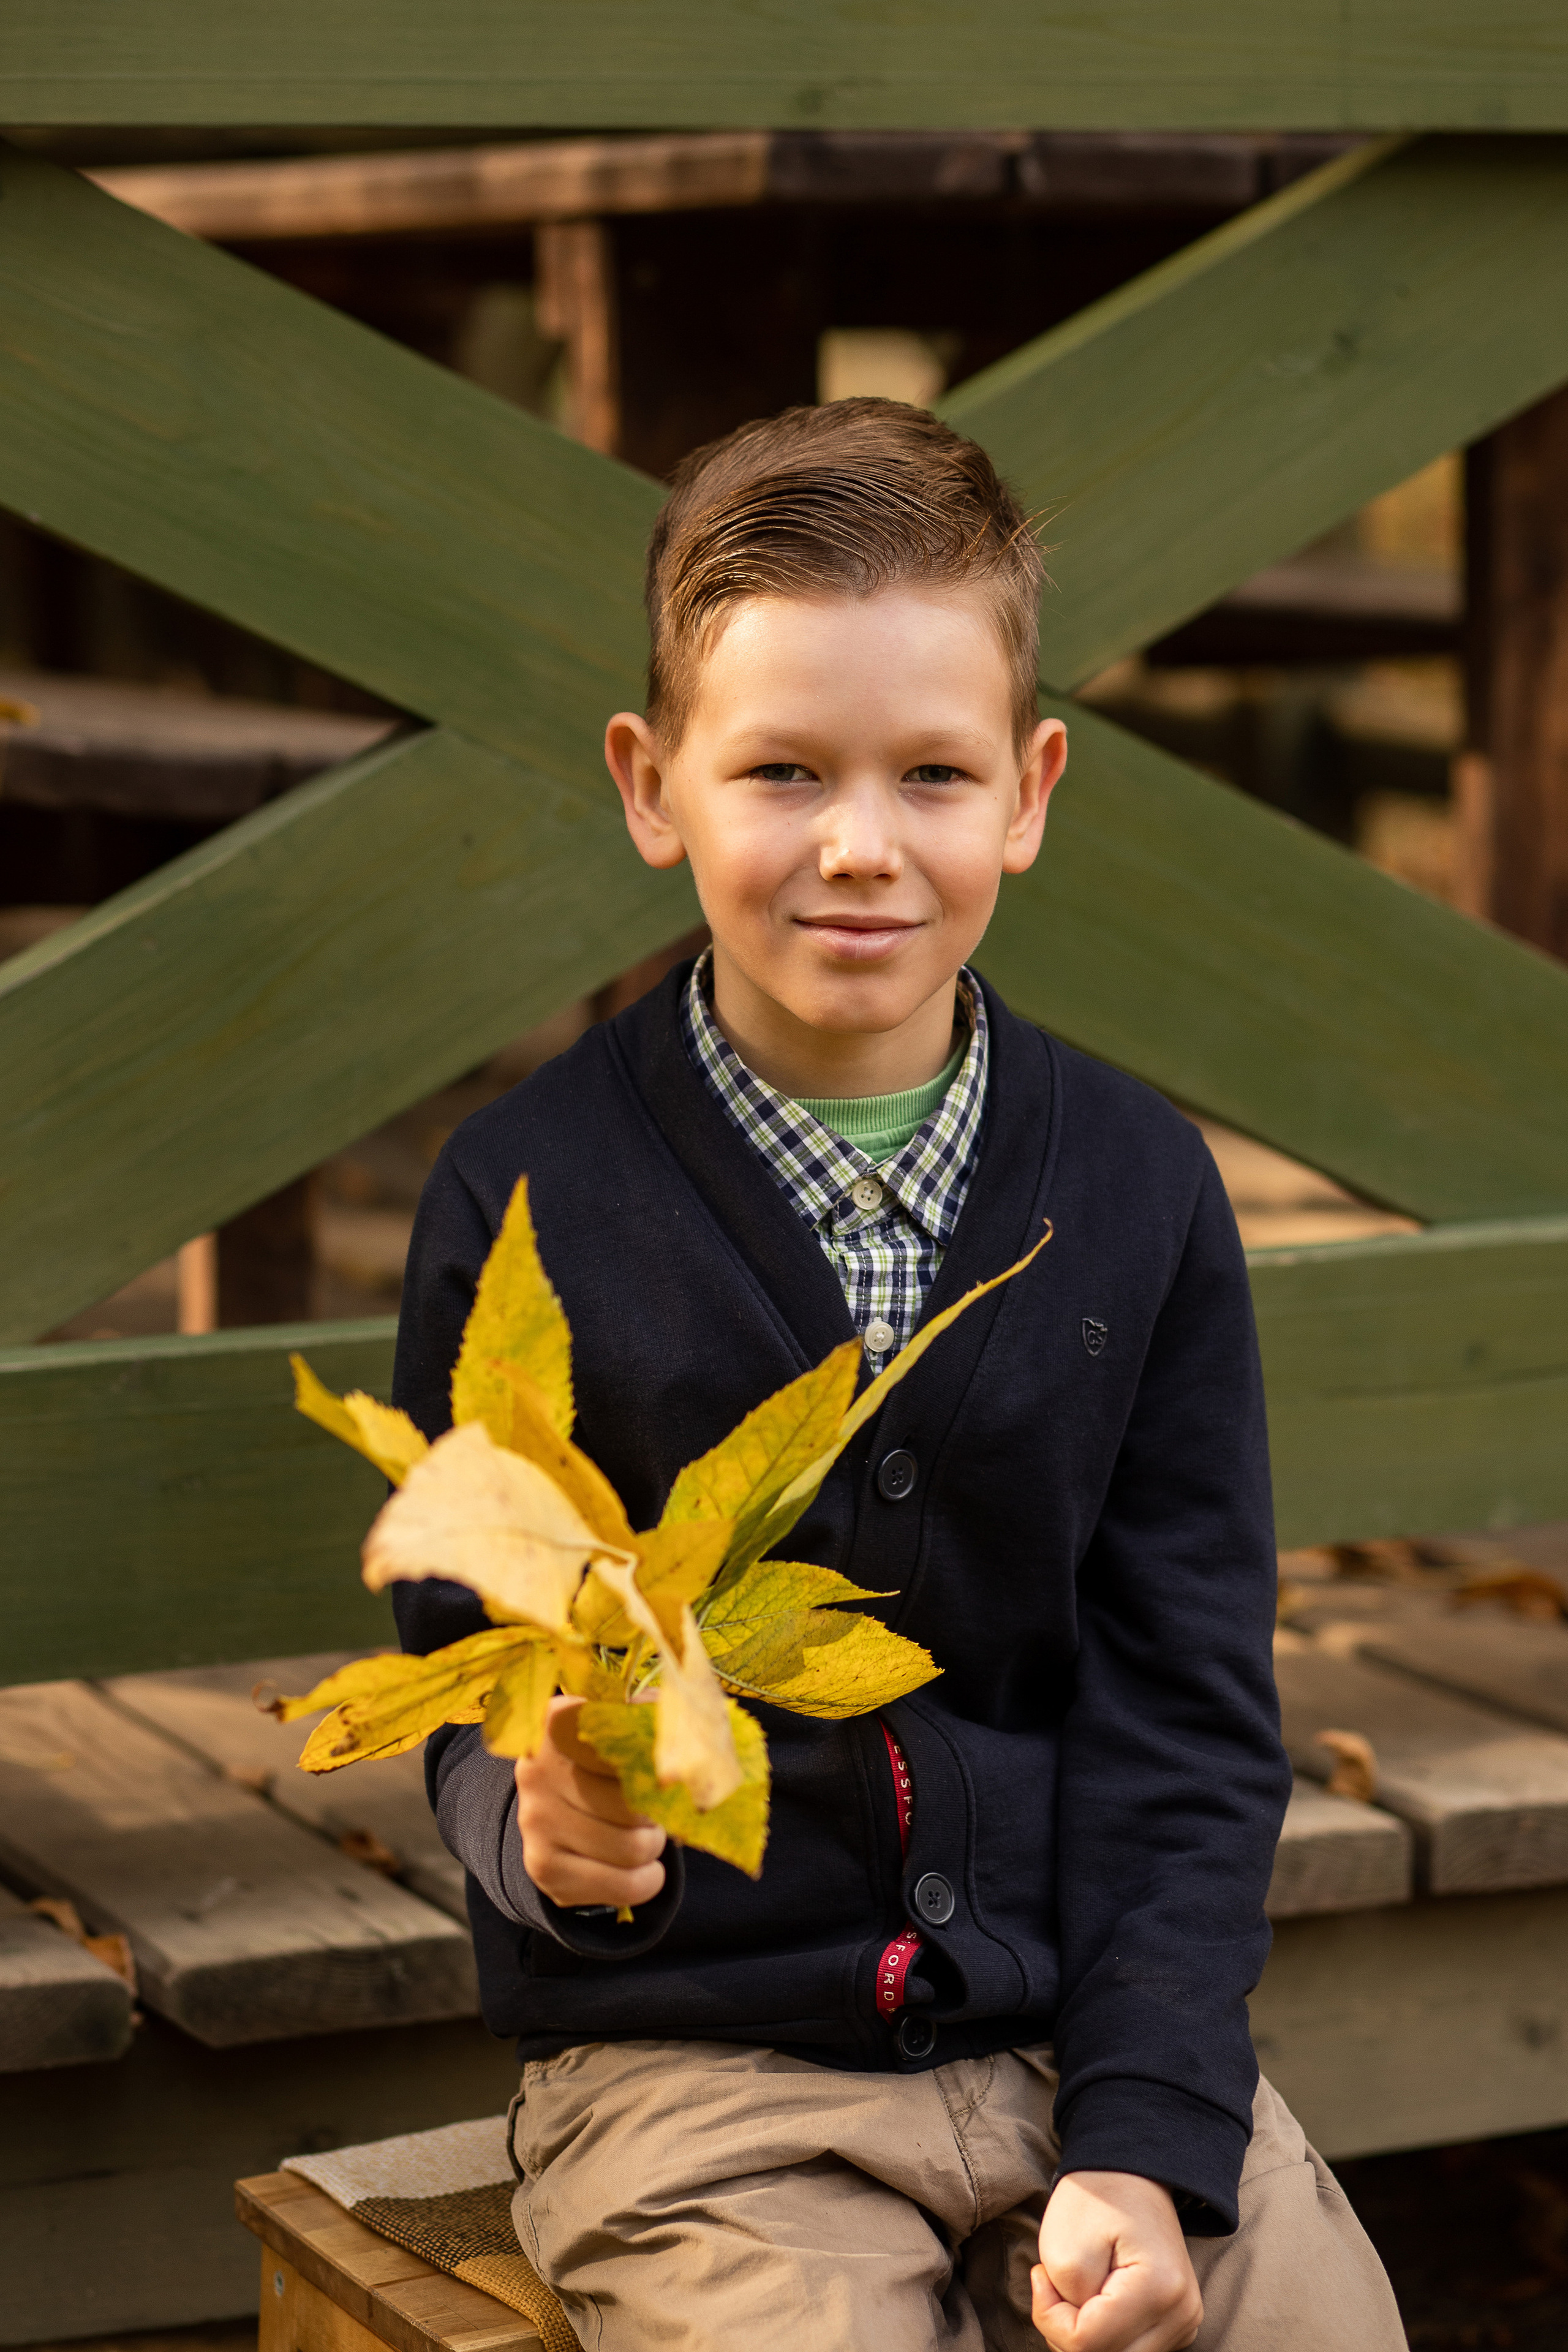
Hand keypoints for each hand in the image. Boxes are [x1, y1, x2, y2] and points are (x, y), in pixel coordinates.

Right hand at [514, 1696, 666, 1910]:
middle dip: (656, 1813)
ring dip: (653, 1847)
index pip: (627, 1745)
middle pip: (633, 1805)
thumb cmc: (599, 1759)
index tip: (660, 1770)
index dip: (656, 1763)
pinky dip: (645, 1881)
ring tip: (644, 1836)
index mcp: (557, 1723)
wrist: (553, 1804)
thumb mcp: (618, 1724)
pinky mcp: (544, 1868)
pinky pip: (622, 1887)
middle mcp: (537, 1772)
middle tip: (652, 1811)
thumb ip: (647, 1715)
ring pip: (632, 1849)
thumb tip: (683, 1724)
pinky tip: (638, 1867)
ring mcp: (536, 1823)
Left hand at [1032, 2172, 1201, 2351]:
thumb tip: (1075, 2340)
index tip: (1040, 2275)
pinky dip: (1104, 2337)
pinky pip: (1130, 2351)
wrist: (1129, 2172)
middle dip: (1067, 2332)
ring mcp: (1184, 2322)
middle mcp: (1182, 2314)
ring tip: (1077, 2289)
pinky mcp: (1177, 2326)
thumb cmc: (1095, 2198)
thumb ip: (1065, 2308)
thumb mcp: (1063, 2246)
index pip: (1088, 2345)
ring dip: (1086, 2338)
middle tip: (1055, 2287)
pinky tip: (1096, 2302)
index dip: (1050, 2317)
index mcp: (1160, 2290)